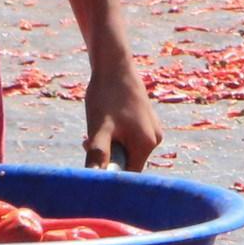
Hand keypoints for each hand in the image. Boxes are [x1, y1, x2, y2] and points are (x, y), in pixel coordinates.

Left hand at [82, 53, 160, 170]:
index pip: (128, 174)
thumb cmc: (106, 96)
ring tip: (99, 126)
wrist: (114, 65)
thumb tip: (92, 178)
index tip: (91, 160)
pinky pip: (131, 138)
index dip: (109, 172)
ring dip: (110, 145)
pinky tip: (107, 120)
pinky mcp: (147, 122)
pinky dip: (116, 135)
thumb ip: (98, 155)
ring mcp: (153, 129)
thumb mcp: (99, 129)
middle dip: (108, 156)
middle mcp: (155, 139)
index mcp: (147, 144)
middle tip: (88, 140)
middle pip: (128, 161)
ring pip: (128, 149)